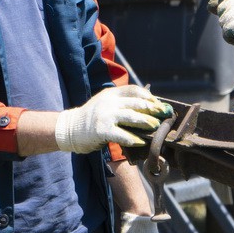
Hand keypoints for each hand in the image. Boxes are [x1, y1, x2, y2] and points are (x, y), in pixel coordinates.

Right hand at [54, 85, 172, 153]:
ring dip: (146, 122)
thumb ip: (121, 103)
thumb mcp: (105, 103)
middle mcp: (109, 102)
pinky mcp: (101, 130)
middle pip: (136, 103)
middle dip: (152, 109)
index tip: (159, 104)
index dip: (149, 97)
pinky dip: (133, 138)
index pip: (134, 90)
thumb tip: (147, 106)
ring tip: (156, 127)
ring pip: (131, 117)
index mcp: (111, 94)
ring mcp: (105, 115)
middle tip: (164, 115)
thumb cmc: (91, 118)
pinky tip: (141, 142)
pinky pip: (121, 134)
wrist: (70, 128)